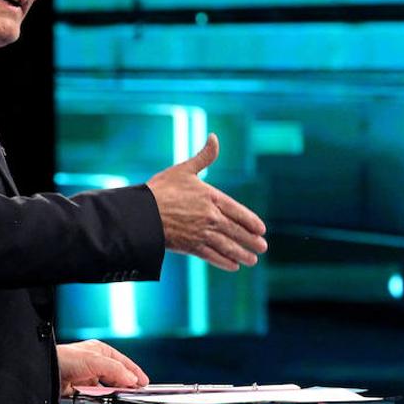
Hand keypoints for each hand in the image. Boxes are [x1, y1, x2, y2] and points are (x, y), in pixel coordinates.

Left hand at [58, 339, 148, 396]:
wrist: (46, 371)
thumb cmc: (64, 358)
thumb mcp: (95, 361)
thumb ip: (116, 370)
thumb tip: (131, 378)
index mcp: (100, 351)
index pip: (123, 362)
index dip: (135, 372)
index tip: (144, 382)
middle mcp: (95, 363)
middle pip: (117, 376)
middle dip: (125, 384)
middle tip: (135, 392)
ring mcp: (88, 377)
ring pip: (107, 387)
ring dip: (113, 392)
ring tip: (121, 397)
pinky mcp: (80, 390)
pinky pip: (95, 397)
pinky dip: (101, 399)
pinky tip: (105, 401)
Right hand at [146, 133, 267, 270]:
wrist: (141, 214)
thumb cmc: (161, 189)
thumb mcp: (184, 169)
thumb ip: (204, 156)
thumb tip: (214, 137)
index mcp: (212, 198)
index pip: (238, 211)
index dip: (251, 221)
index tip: (261, 230)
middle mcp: (211, 217)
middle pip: (236, 231)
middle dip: (251, 241)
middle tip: (263, 248)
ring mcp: (201, 233)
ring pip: (227, 246)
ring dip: (242, 254)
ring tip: (253, 260)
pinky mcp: (191, 247)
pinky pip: (212, 256)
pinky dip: (224, 262)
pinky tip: (233, 266)